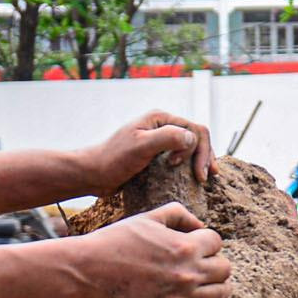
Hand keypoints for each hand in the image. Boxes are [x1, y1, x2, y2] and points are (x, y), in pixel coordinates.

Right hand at [75, 203, 232, 297]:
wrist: (87, 271)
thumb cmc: (114, 241)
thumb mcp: (147, 217)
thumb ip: (177, 213)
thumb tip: (199, 224)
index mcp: (184, 246)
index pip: (216, 242)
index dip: (208, 240)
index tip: (198, 244)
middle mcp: (188, 273)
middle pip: (224, 269)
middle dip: (216, 263)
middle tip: (204, 264)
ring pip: (220, 295)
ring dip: (220, 287)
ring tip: (211, 284)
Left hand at [87, 110, 215, 192]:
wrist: (93, 174)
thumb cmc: (113, 159)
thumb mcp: (141, 146)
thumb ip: (167, 138)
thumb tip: (193, 138)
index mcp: (160, 118)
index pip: (195, 130)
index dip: (202, 151)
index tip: (197, 174)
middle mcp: (161, 126)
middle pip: (196, 136)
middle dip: (205, 156)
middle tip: (205, 179)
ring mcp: (159, 140)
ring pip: (190, 147)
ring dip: (199, 160)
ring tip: (203, 179)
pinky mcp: (155, 155)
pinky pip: (180, 157)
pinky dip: (189, 166)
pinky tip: (192, 179)